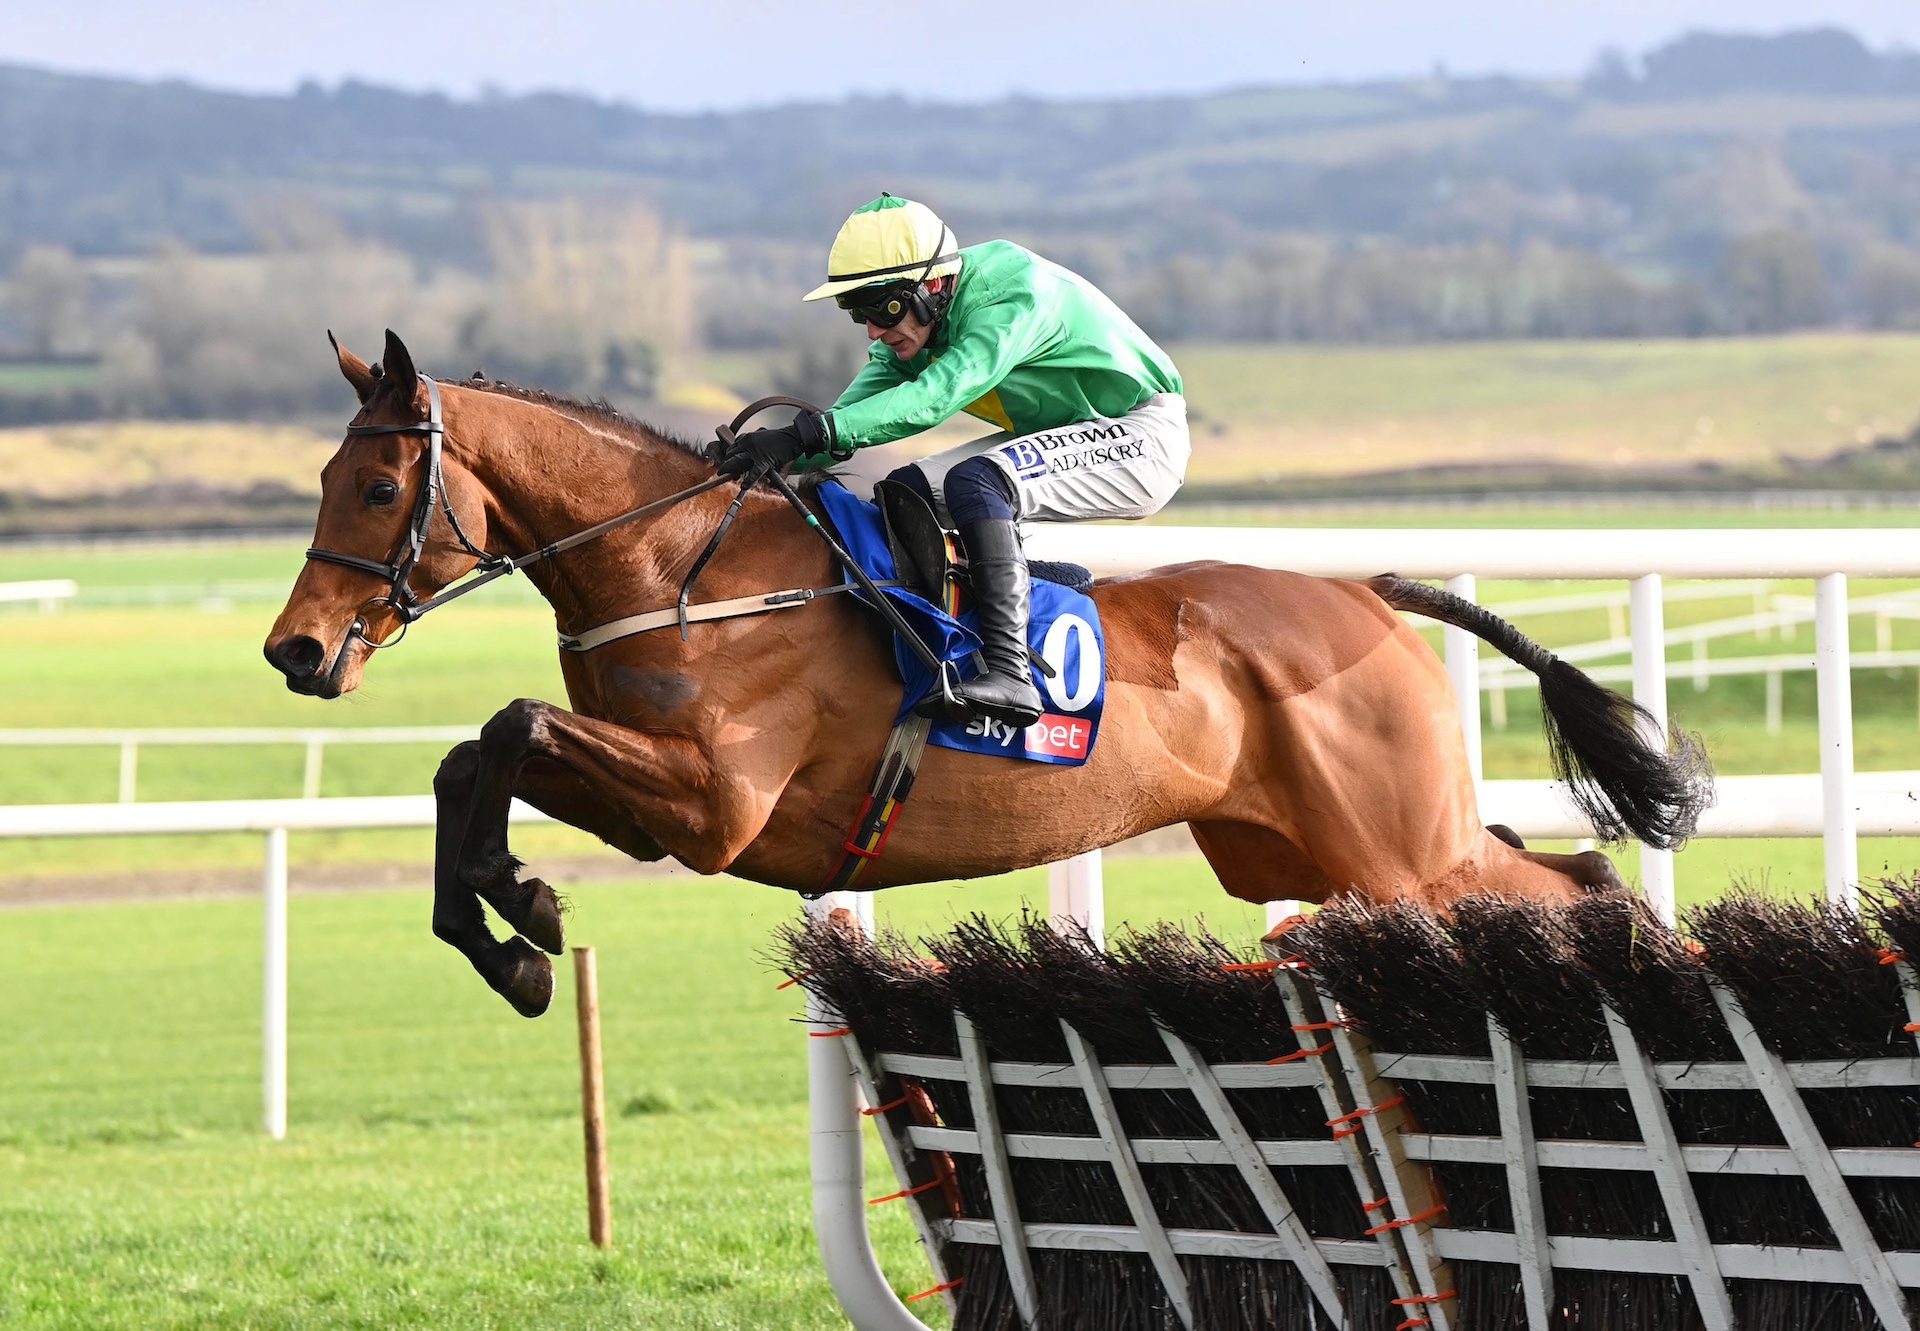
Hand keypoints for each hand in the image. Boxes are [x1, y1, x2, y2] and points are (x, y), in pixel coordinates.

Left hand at [713, 410, 831, 478]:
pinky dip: (749, 480)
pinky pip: (754, 473)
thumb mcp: (763, 438)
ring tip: (731, 478)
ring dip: (732, 471)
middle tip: (726, 473)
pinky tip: (744, 486)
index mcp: (747, 437)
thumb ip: (754, 446)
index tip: (729, 462)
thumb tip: (748, 458)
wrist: (793, 437)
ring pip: (738, 463)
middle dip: (728, 465)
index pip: (732, 448)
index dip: (729, 457)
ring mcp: (755, 452)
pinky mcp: (764, 460)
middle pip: (731, 455)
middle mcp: (748, 443)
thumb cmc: (780, 439)